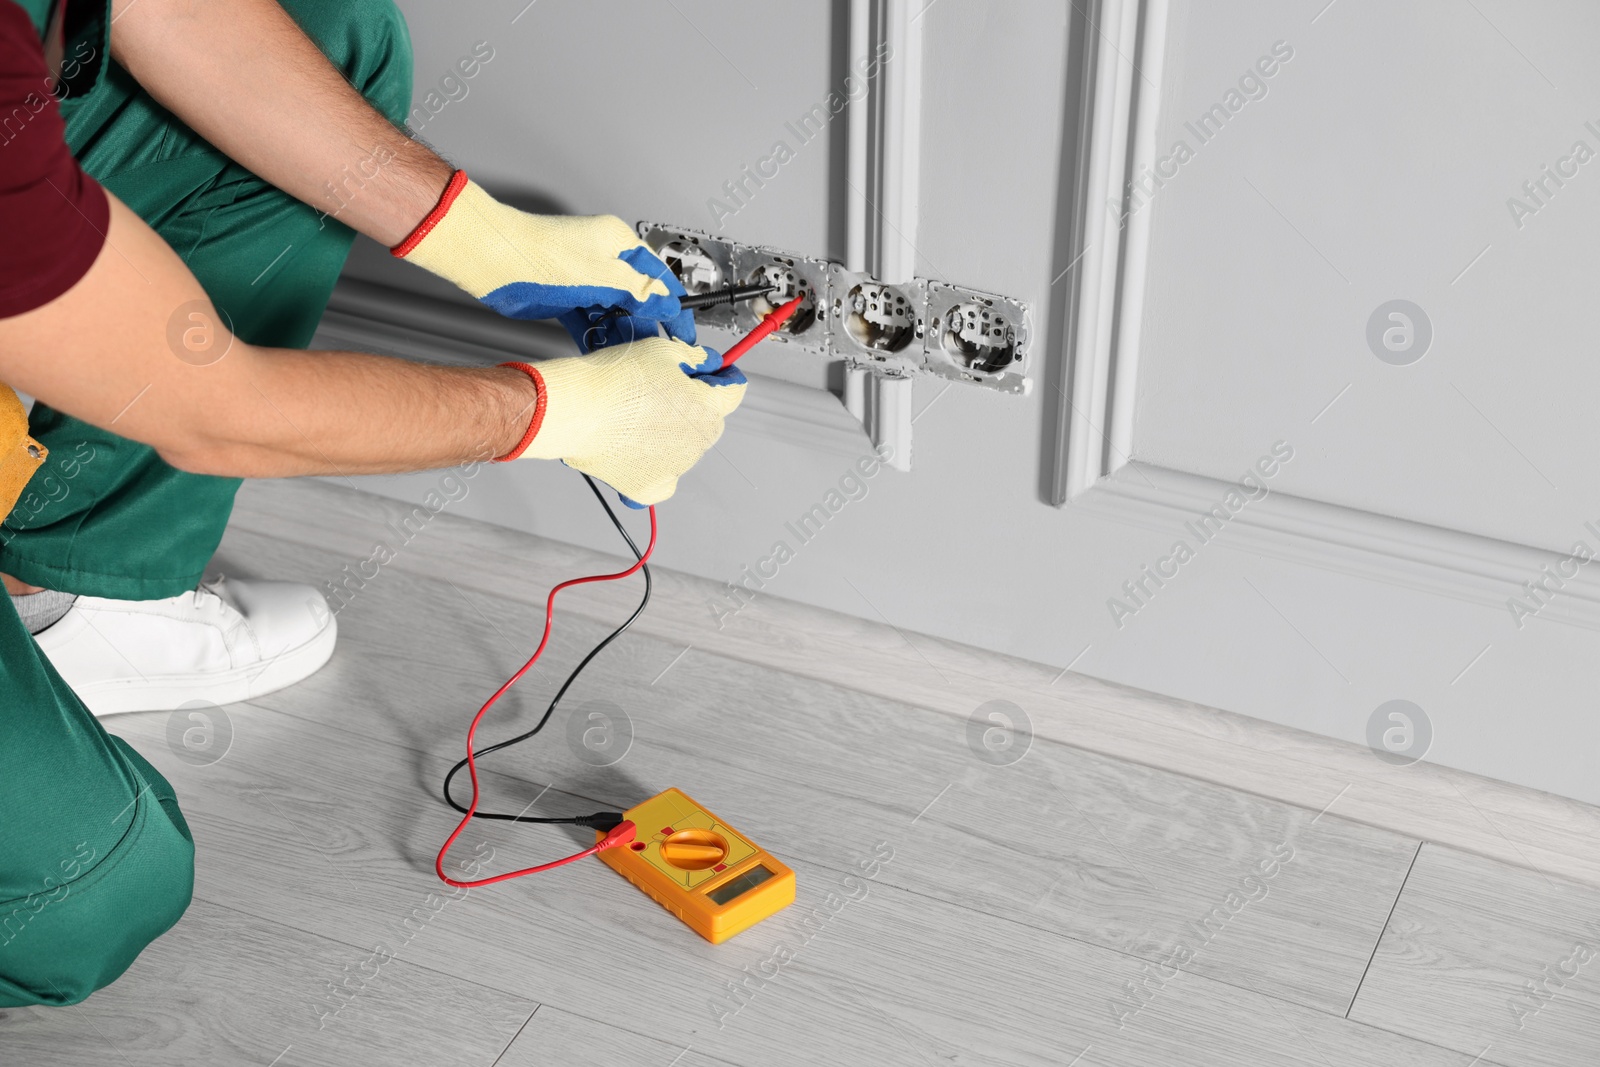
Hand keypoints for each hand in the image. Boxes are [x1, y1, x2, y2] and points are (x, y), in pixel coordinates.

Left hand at [393, 172, 694, 350]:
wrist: (491, 259)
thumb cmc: (539, 253)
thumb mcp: (602, 275)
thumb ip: (639, 292)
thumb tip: (666, 304)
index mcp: (618, 244)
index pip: (658, 278)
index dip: (674, 307)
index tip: (686, 331)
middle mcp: (602, 260)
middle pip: (636, 299)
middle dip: (644, 326)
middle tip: (655, 352)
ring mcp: (582, 279)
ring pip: (613, 313)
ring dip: (619, 334)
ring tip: (627, 355)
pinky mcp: (565, 298)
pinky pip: (590, 322)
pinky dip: (596, 336)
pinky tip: (602, 352)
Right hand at [501, 338, 745, 505]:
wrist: (575, 410)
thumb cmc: (614, 379)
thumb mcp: (663, 351)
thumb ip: (695, 359)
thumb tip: (707, 363)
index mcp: (708, 409)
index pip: (733, 392)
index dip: (722, 378)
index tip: (712, 373)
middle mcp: (698, 444)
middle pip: (709, 421)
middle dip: (694, 406)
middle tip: (660, 392)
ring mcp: (675, 469)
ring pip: (684, 449)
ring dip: (671, 434)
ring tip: (636, 417)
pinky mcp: (648, 488)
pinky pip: (662, 479)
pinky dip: (653, 466)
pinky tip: (635, 449)